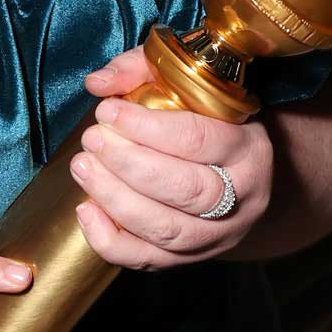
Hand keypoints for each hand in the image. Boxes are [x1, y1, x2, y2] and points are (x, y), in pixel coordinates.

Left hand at [69, 46, 273, 267]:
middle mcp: (242, 197)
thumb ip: (141, 71)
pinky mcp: (191, 258)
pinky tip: (86, 209)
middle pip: (185, 189)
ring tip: (82, 167)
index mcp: (248, 148)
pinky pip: (147, 260)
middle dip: (128, 164)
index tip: (106, 112)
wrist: (237, 172)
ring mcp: (219, 234)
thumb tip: (98, 83)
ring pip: (167, 229)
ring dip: (115, 199)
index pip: (197, 140)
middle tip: (92, 140)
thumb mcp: (185, 84)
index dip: (146, 126)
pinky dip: (109, 240)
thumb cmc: (205, 120)